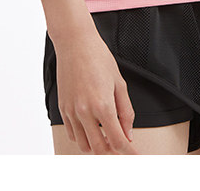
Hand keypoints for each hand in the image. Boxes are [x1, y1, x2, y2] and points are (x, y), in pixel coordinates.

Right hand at [52, 30, 138, 153]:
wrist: (75, 43)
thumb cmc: (99, 58)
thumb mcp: (120, 83)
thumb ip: (126, 111)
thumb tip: (128, 134)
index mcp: (103, 105)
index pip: (117, 141)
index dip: (129, 152)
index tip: (136, 156)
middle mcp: (85, 112)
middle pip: (100, 149)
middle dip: (113, 152)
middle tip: (122, 145)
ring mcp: (71, 111)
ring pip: (84, 145)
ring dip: (97, 147)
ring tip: (107, 136)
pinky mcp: (63, 108)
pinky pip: (72, 134)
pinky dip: (83, 138)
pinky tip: (92, 128)